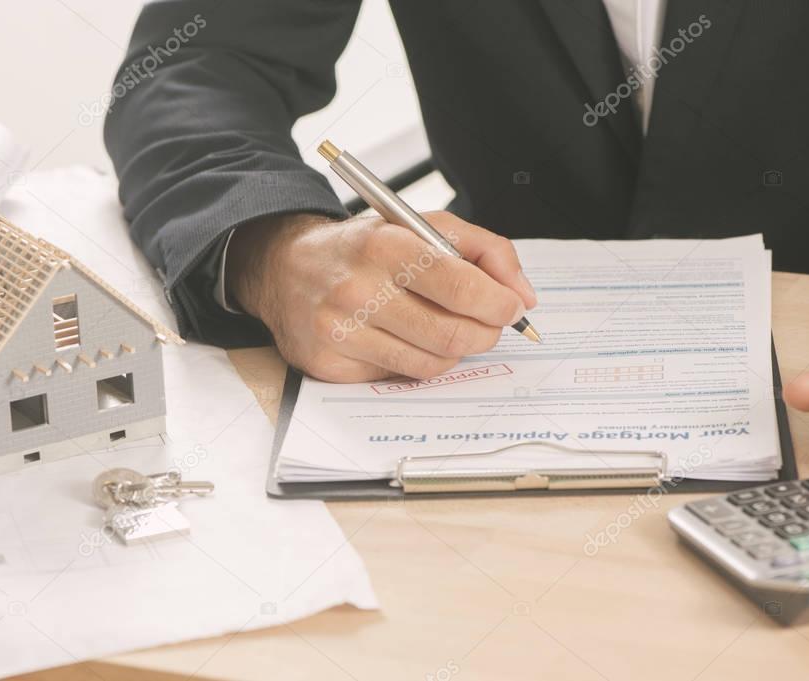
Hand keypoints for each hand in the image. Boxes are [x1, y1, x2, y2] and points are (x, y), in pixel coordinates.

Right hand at [227, 211, 536, 382]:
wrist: (286, 269)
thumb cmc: (363, 248)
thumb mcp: (420, 225)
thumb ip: (482, 249)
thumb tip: (522, 296)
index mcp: (385, 247)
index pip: (462, 289)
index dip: (500, 304)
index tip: (511, 307)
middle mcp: (358, 291)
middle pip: (453, 334)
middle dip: (486, 333)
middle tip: (489, 323)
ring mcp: (341, 333)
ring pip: (432, 363)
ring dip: (455, 351)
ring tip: (446, 327)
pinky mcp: (331, 366)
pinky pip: (400, 376)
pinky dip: (418, 361)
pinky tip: (406, 339)